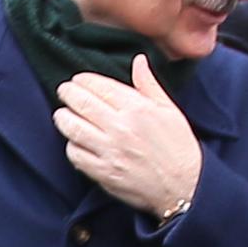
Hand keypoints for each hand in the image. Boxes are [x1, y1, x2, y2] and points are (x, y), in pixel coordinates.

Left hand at [52, 56, 203, 223]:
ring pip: (73, 128)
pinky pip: (76, 155)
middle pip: (81, 103)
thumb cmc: (179, 147)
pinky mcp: (104, 173)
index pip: (100, 86)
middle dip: (68, 93)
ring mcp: (110, 151)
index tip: (78, 80)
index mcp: (138, 109)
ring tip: (62, 114)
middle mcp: (122, 128)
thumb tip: (139, 60)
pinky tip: (74, 141)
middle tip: (64, 91)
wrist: (185, 187)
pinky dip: (71, 145)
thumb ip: (149, 85)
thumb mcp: (169, 111)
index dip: (83, 80)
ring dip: (63, 117)